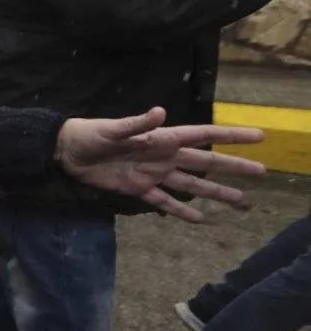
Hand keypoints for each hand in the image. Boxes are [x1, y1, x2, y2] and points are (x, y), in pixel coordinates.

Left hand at [56, 108, 265, 221]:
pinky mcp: (138, 190)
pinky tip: (200, 218)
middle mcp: (163, 156)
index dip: (230, 136)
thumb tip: (161, 112)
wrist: (67, 152)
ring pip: (191, 184)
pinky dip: (181, 209)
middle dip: (233, 166)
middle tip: (262, 171)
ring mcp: (153, 174)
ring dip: (215, 192)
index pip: (203, 135)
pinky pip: (164, 202)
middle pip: (205, 161)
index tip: (258, 136)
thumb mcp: (112, 128)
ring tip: (241, 201)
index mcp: (161, 138)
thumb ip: (137, 124)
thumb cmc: (90, 134)